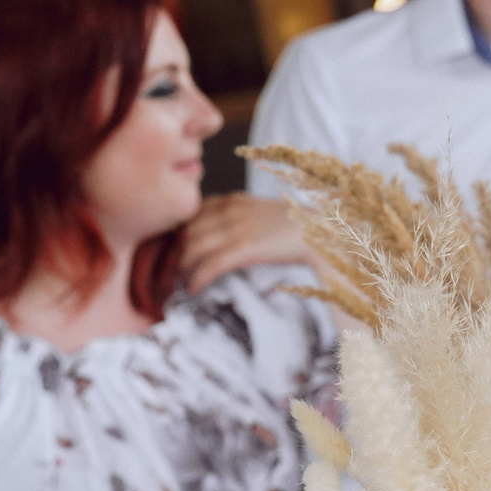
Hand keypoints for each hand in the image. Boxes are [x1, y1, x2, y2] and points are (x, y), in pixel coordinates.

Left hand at [178, 193, 311, 294]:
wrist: (323, 232)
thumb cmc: (294, 230)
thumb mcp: (259, 215)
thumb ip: (234, 220)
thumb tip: (211, 242)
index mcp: (231, 201)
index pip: (189, 216)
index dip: (176, 238)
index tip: (171, 257)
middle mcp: (229, 210)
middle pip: (184, 233)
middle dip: (172, 257)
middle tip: (168, 277)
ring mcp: (236, 227)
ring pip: (191, 248)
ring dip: (180, 271)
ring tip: (179, 286)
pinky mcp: (245, 247)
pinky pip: (209, 264)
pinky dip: (197, 279)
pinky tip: (194, 290)